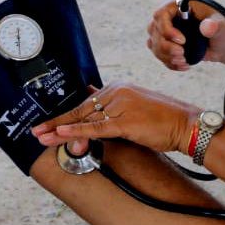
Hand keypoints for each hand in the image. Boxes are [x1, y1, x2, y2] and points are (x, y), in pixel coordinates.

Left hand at [32, 83, 198, 154]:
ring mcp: (120, 106)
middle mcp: (117, 92)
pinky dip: (76, 132)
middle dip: (57, 123)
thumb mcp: (135, 107)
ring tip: (42, 137)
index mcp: (118, 88)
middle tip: (37, 131)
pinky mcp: (125, 121)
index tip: (50, 124)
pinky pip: (95, 128)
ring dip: (62, 131)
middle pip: (81, 110)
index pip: (86, 103)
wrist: (186, 125)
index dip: (67, 116)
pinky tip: (61, 134)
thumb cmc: (163, 120)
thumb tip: (92, 95)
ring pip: (84, 120)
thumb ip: (114, 104)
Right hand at [147, 0, 224, 70]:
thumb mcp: (222, 27)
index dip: (167, 29)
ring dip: (166, 55)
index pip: (161, 15)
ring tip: (183, 61)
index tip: (182, 41)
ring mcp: (168, 31)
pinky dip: (169, 62)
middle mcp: (171, 16)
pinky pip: (159, 54)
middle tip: (181, 54)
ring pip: (154, 44)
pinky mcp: (169, 44)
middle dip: (165, 46)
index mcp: (181, 5)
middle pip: (154, 30)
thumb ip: (215, 26)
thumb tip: (206, 27)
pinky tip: (184, 65)